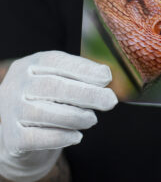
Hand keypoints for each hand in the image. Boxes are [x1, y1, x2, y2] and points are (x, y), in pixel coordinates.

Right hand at [0, 51, 117, 181]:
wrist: (20, 128)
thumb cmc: (47, 98)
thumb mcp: (60, 79)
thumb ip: (80, 75)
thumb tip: (105, 75)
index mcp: (31, 64)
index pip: (56, 61)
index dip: (82, 69)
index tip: (106, 78)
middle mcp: (17, 84)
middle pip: (52, 86)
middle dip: (86, 94)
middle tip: (110, 101)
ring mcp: (11, 110)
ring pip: (44, 113)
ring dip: (75, 116)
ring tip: (92, 119)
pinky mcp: (12, 137)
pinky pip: (37, 138)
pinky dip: (60, 137)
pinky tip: (76, 136)